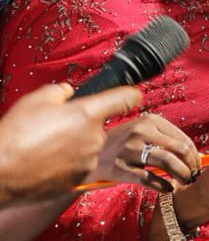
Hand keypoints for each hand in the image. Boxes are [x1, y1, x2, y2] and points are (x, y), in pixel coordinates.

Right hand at [0, 83, 141, 201]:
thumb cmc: (15, 134)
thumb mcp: (36, 99)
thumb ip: (61, 91)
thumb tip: (69, 93)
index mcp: (89, 113)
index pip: (127, 98)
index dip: (130, 94)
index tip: (131, 95)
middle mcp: (95, 137)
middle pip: (99, 125)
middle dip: (82, 124)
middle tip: (56, 127)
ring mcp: (88, 160)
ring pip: (88, 146)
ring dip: (75, 144)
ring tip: (46, 147)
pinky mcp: (78, 179)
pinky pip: (78, 165)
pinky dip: (67, 163)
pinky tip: (46, 162)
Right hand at [90, 113, 200, 192]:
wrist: (89, 153)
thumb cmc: (122, 142)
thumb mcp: (143, 131)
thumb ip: (166, 139)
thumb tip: (196, 155)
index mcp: (151, 120)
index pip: (183, 139)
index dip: (195, 155)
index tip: (198, 165)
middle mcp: (142, 131)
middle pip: (179, 150)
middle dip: (192, 165)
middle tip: (194, 175)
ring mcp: (130, 149)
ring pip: (168, 162)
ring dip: (182, 174)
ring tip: (185, 182)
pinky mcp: (120, 167)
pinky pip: (148, 179)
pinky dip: (163, 185)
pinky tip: (169, 188)